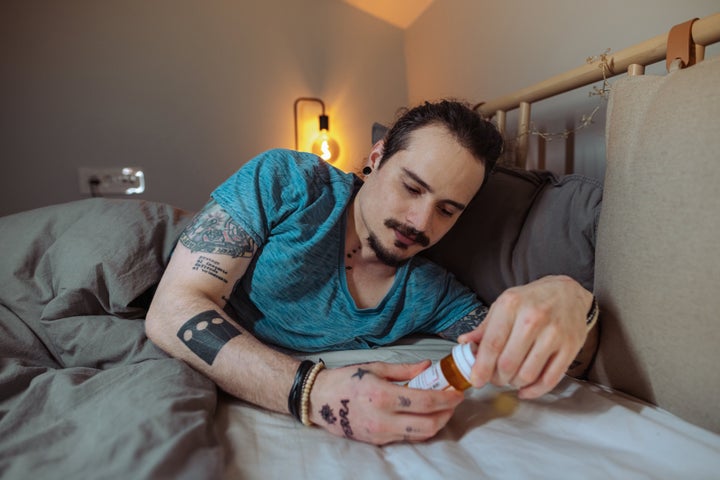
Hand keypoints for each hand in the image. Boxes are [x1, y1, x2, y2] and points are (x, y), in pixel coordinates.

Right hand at [309, 361, 464, 444]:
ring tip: (442, 409)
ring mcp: (380, 434)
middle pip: (428, 424)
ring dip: (437, 422)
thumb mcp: (375, 368)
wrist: (318, 400)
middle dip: (447, 414)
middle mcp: (382, 419)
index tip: (458, 392)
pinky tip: (424, 416)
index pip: (425, 401)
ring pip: (420, 434)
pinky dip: (421, 428)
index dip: (446, 399)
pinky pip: (407, 437)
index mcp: (382, 396)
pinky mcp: (377, 441)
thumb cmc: (345, 380)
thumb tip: (428, 367)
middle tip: (454, 402)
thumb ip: (405, 370)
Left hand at [458, 275, 591, 398]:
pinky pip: (550, 379)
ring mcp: (554, 334)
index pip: (492, 344)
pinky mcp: (570, 347)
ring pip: (528, 374)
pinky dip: (535, 390)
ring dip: (515, 383)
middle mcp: (533, 318)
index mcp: (511, 305)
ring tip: (511, 379)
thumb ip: (485, 326)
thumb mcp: (505, 304)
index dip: (482, 367)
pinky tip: (526, 389)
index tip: (476, 380)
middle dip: (497, 378)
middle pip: (508, 363)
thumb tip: (465, 342)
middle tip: (495, 379)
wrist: (569, 292)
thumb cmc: (532, 299)